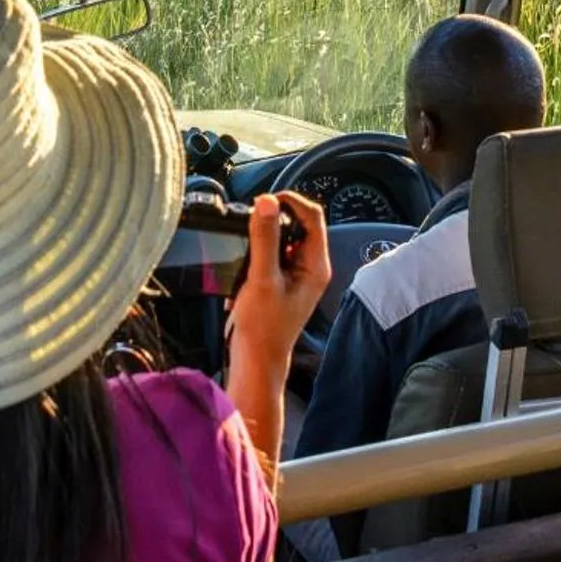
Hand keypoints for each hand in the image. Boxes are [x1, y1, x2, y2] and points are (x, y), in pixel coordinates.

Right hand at [227, 191, 331, 380]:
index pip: (313, 216)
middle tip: (253, 221)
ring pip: (282, 238)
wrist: (255, 360)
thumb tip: (267, 202)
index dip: (291, 202)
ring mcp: (296, 275)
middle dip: (274, 219)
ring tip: (248, 248)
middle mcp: (310, 267)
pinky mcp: (280, 281)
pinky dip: (257, 253)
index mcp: (315, 265)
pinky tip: (245, 270)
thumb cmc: (263, 329)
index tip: (266, 200)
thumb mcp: (262, 278)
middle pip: (298, 224)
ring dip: (264, 237)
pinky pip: (271, 254)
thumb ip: (265, 238)